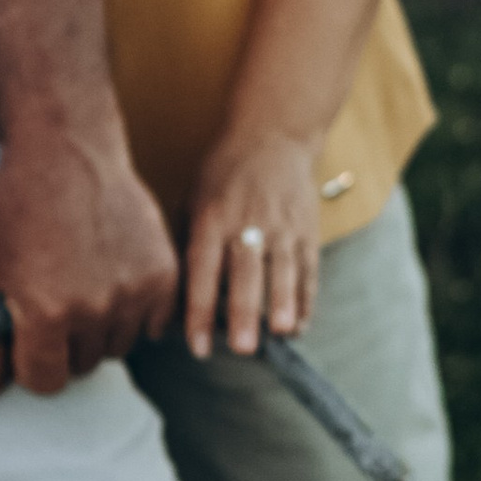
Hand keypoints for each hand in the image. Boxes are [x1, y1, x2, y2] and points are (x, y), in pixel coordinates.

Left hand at [0, 119, 179, 395]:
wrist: (67, 152)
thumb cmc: (16, 207)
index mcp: (47, 312)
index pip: (45, 381)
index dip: (30, 367)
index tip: (27, 344)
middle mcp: (95, 308)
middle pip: (81, 365)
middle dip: (63, 346)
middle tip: (53, 306)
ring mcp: (134, 291)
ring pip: (117, 345)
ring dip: (99, 331)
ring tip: (83, 289)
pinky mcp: (162, 274)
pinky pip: (152, 322)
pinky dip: (135, 312)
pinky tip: (113, 281)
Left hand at [184, 129, 325, 358]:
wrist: (273, 133)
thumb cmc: (223, 172)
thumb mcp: (193, 199)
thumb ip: (188, 246)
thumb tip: (173, 300)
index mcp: (211, 218)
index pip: (203, 271)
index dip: (200, 311)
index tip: (198, 346)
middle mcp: (246, 222)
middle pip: (246, 273)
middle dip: (245, 312)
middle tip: (243, 347)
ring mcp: (281, 226)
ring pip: (283, 270)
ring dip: (283, 303)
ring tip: (283, 333)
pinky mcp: (307, 229)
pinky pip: (308, 268)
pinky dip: (306, 298)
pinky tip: (301, 325)